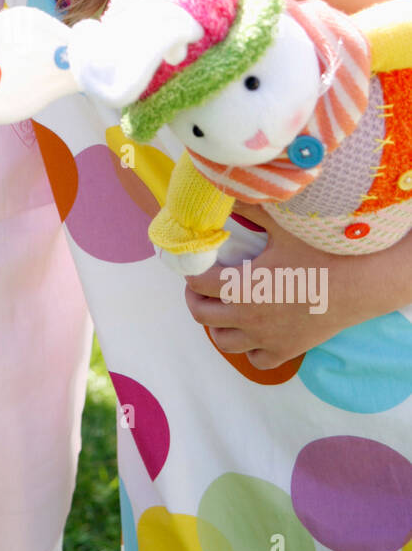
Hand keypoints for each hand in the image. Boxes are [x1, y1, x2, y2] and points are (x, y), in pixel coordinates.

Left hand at [182, 202, 407, 368]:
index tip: (194, 263)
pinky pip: (256, 360)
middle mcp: (249, 317)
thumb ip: (250, 208)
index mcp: (242, 287)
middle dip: (196, 298)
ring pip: (223, 341)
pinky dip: (248, 348)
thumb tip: (228, 190)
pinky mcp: (287, 351)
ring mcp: (267, 338)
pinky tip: (253, 331)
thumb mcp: (282, 226)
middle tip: (202, 285)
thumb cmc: (322, 252)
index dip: (190, 271)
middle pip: (202, 315)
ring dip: (217, 324)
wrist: (361, 284)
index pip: (197, 282)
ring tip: (223, 307)